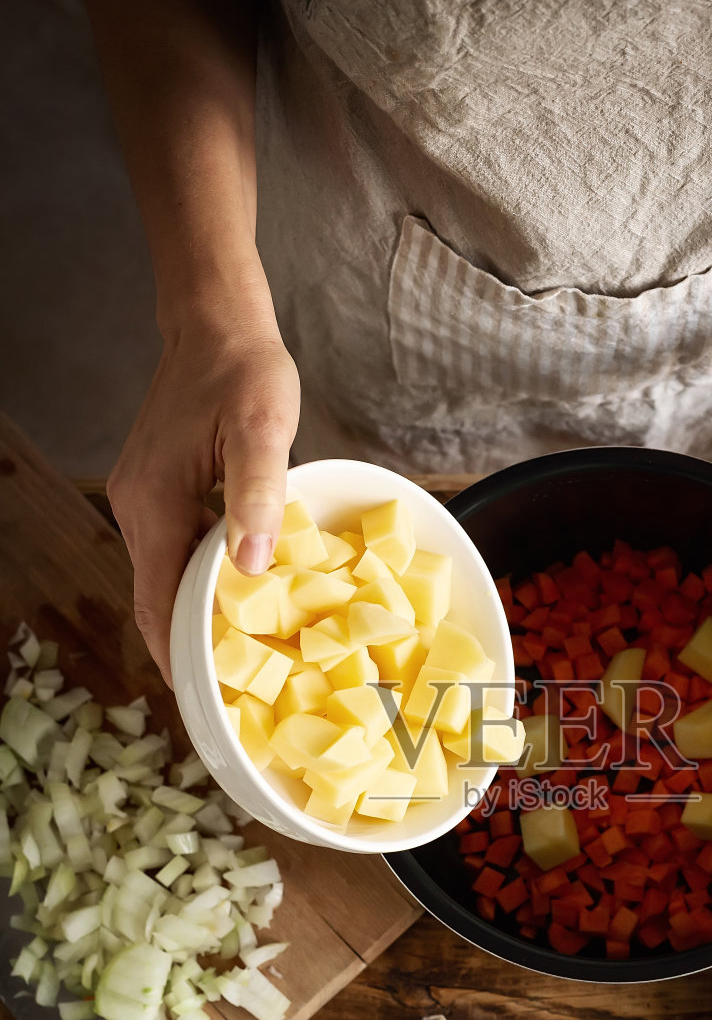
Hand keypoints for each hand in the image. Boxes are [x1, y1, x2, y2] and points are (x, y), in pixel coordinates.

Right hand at [107, 320, 299, 683]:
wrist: (216, 323)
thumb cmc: (244, 371)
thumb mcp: (263, 428)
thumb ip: (257, 494)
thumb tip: (250, 564)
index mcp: (156, 504)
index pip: (156, 601)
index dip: (175, 653)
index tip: (197, 696)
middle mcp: (139, 508)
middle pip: (157, 595)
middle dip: (188, 643)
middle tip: (230, 686)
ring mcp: (144, 497)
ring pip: (165, 573)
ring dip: (196, 610)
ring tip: (239, 649)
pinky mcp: (159, 487)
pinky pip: (175, 547)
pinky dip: (200, 576)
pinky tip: (238, 588)